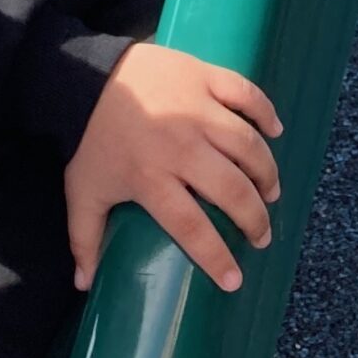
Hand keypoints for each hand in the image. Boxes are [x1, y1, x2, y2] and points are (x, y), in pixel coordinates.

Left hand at [63, 43, 281, 294]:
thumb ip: (84, 237)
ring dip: (265, 173)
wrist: (82, 72)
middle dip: (254, 220)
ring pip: (247, 145)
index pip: (193, 228)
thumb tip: (83, 284)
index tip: (235, 281)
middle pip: (232, 190)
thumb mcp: (81, 189)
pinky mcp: (202, 75)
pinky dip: (265, 112)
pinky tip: (275, 132)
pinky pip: (245, 94)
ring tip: (270, 192)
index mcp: (150, 176)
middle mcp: (179, 145)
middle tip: (260, 235)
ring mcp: (195, 107)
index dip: (217, 258)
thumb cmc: (86, 136)